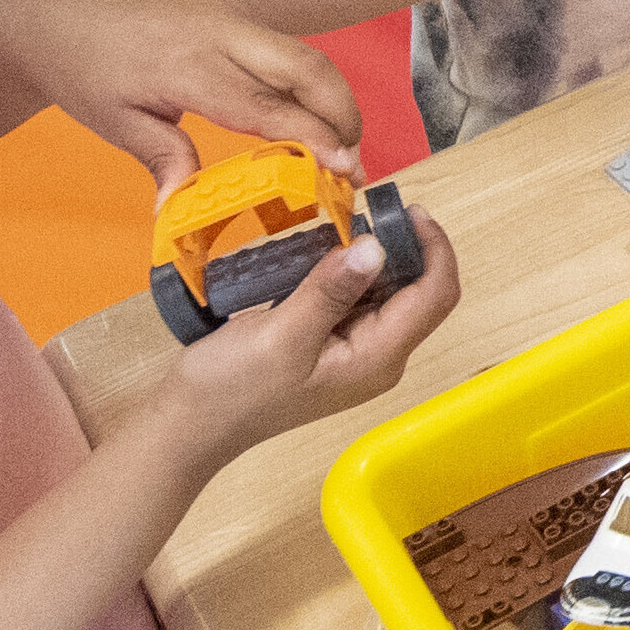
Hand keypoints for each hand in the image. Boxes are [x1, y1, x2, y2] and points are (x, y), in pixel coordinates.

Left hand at [0, 0, 367, 188]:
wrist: (64, 18)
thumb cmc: (87, 72)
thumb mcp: (115, 123)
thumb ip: (161, 158)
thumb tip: (181, 209)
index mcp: (189, 66)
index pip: (266, 105)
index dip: (311, 136)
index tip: (344, 168)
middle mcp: (222, 34)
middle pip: (307, 68)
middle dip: (343, 115)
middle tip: (354, 166)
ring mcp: (234, 18)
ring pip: (307, 55)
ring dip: (334, 100)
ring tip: (342, 150)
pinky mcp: (238, 16)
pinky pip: (289, 49)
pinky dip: (314, 85)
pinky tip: (314, 121)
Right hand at [147, 206, 462, 460]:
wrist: (195, 420)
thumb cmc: (234, 388)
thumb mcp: (282, 334)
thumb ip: (330, 290)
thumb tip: (376, 248)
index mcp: (378, 359)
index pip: (435, 296)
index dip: (434, 249)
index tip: (409, 211)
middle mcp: (379, 355)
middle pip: (419, 292)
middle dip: (406, 247)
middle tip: (372, 209)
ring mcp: (357, 349)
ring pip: (388, 292)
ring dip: (376, 256)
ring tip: (349, 222)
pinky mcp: (334, 341)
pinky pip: (358, 297)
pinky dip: (350, 270)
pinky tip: (327, 250)